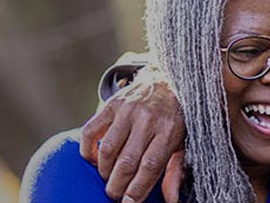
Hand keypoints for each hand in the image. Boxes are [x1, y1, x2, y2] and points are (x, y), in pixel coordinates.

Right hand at [79, 65, 185, 201]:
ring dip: (103, 169)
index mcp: (168, 131)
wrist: (167, 79)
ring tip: (107, 177)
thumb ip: (175, 171)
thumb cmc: (175, 118)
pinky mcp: (112, 104)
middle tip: (114, 194)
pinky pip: (91, 131)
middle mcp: (147, 119)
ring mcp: (128, 110)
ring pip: (107, 149)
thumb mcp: (182, 143)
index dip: (137, 189)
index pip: (149, 166)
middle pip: (126, 161)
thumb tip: (172, 200)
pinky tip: (94, 159)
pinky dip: (88, 149)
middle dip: (117, 185)